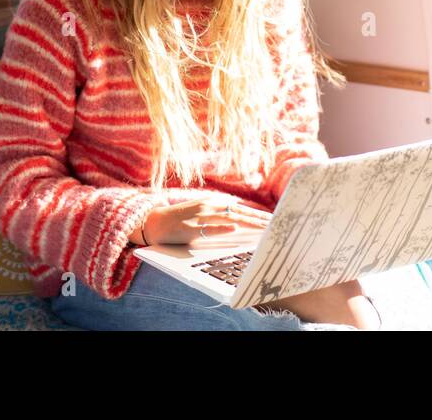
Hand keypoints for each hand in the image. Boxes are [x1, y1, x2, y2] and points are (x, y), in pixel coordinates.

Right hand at [142, 193, 271, 245]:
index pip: (241, 208)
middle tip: (277, 224)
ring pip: (229, 218)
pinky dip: (221, 228)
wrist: (154, 222)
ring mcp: (199, 216)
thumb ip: (218, 215)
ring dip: (248, 223)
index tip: (275, 219)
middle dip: (259, 219)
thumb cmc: (180, 220)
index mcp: (213, 203)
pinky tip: (234, 228)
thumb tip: (239, 221)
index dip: (258, 214)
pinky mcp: (190, 228)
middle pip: (239, 211)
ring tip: (264, 228)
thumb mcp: (201, 213)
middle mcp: (209, 206)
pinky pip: (208, 227)